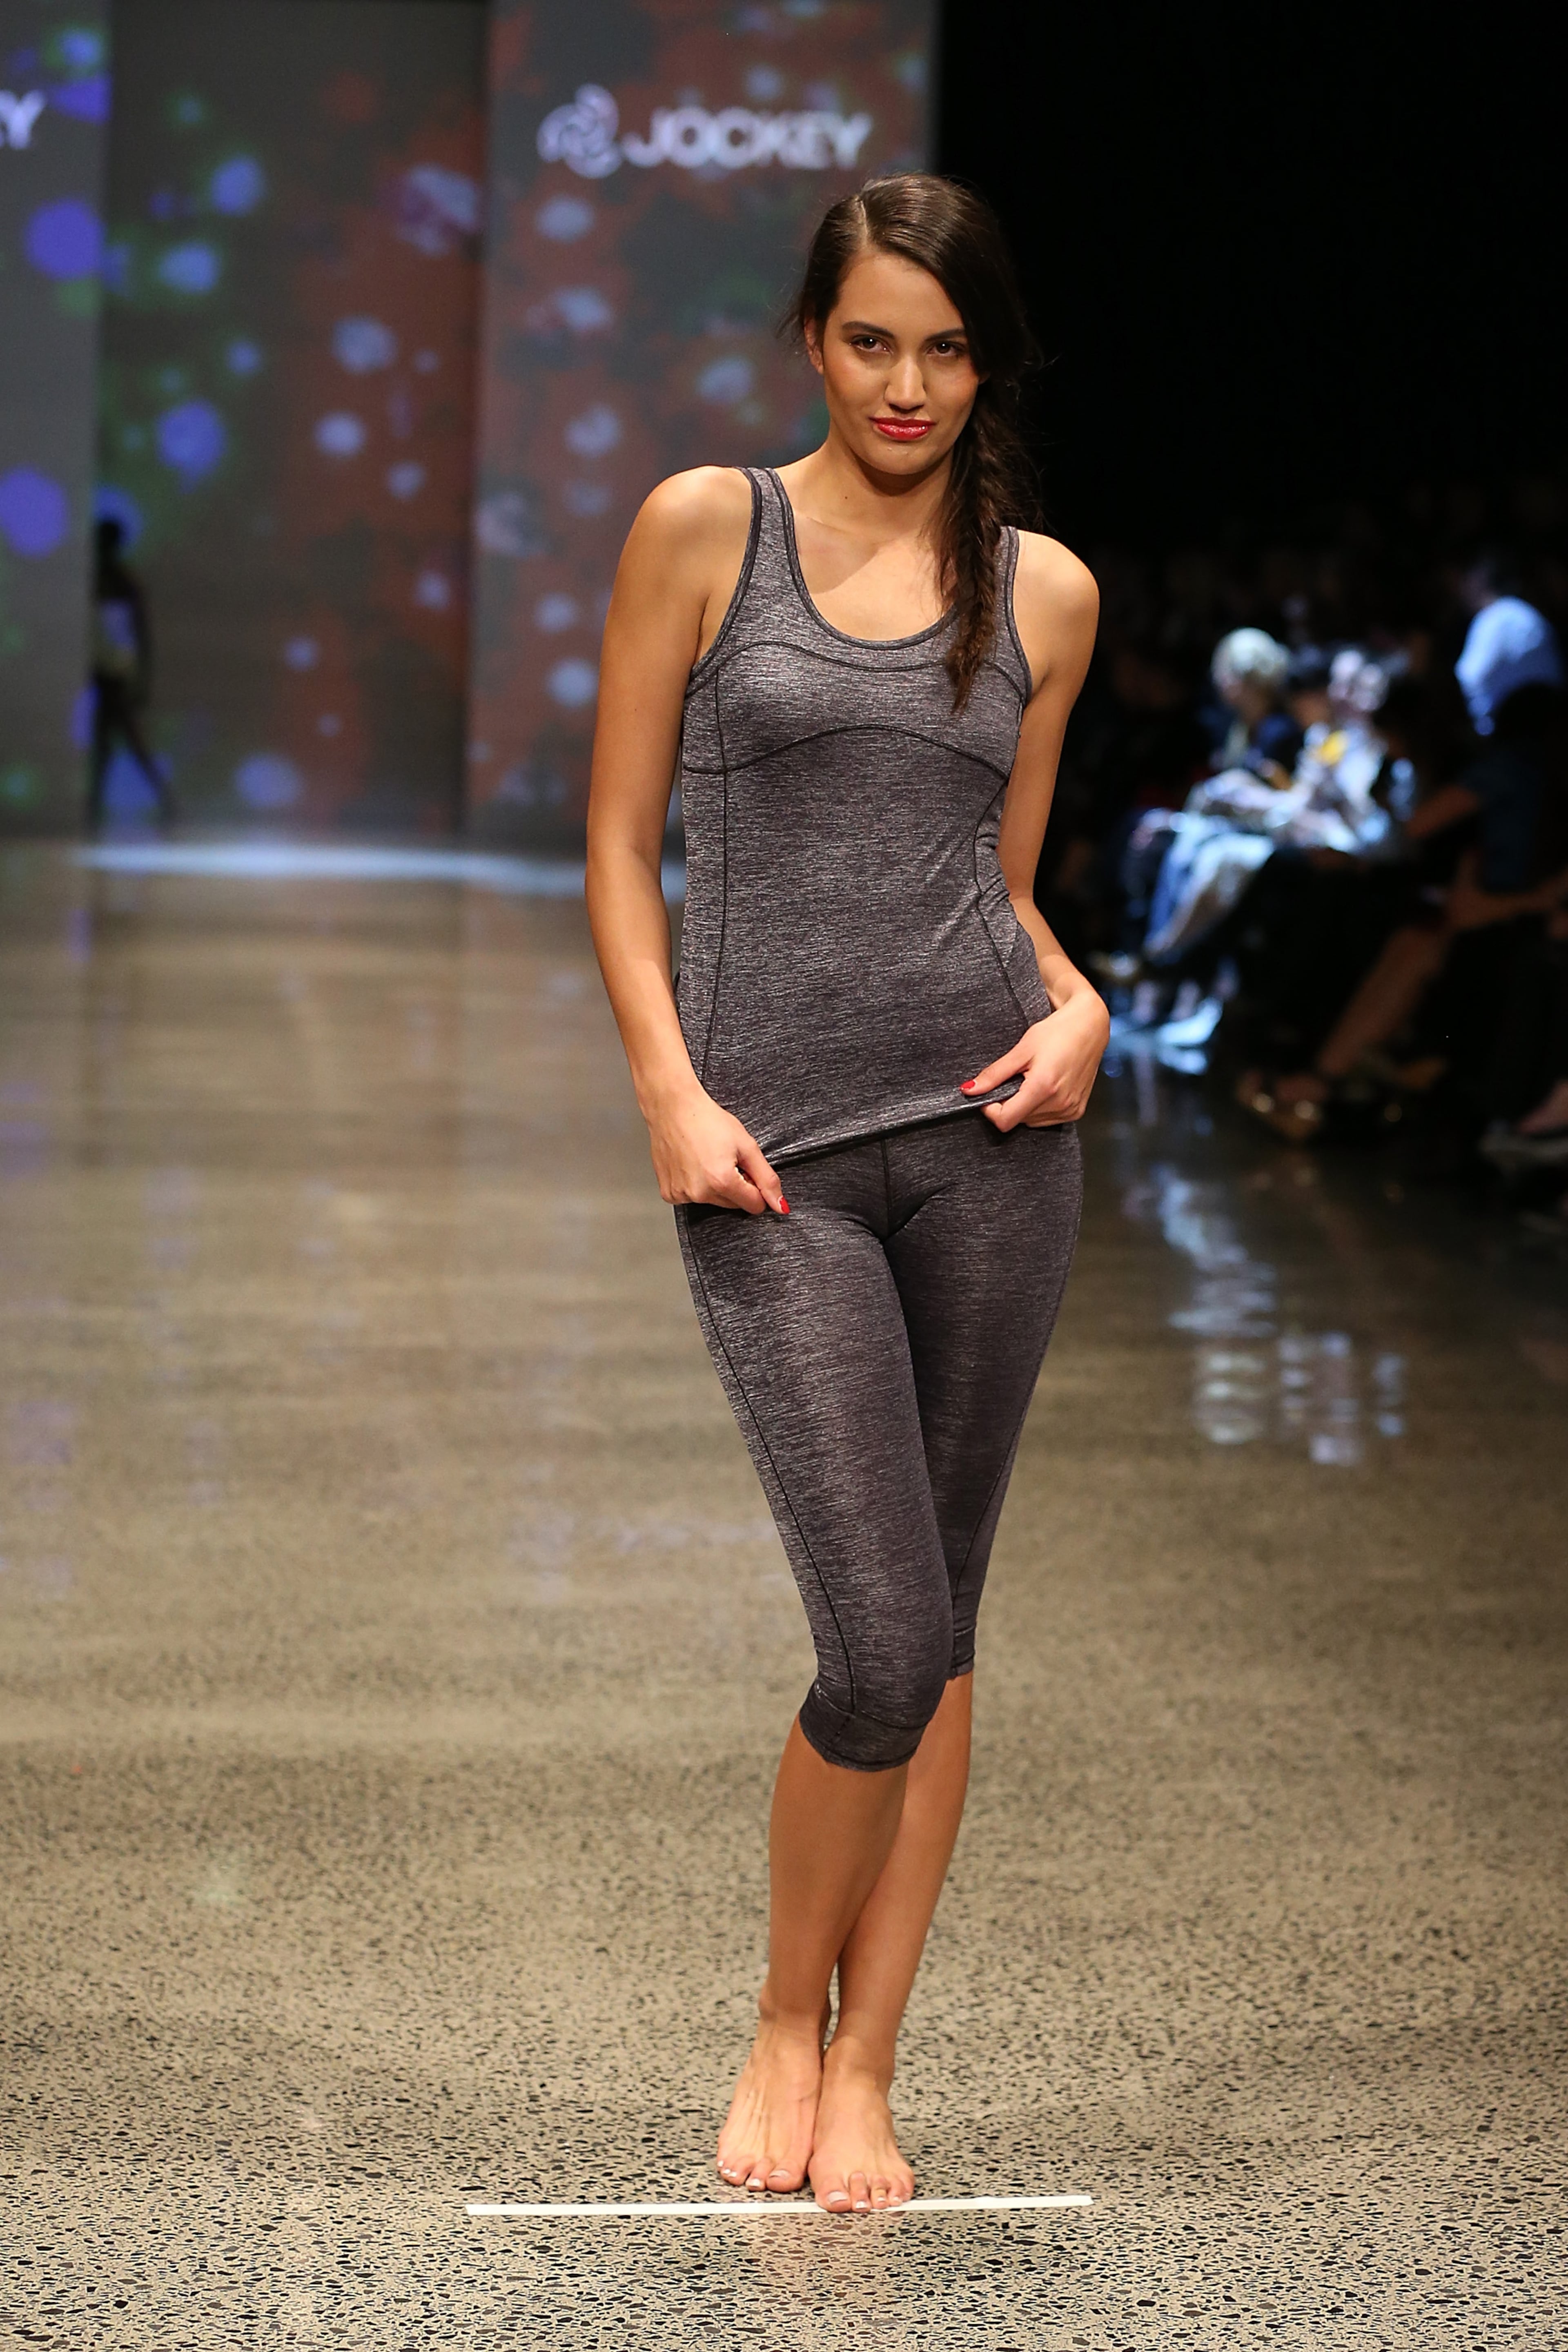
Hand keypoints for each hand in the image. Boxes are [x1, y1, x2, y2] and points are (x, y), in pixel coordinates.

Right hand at [645, 1081, 787, 1214]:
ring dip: (714, 1186)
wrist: (672, 1108)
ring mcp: (681, 1194)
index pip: (754, 1205)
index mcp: (722, 1181)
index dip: (755, 1187)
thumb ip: (766, 1179)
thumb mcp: (747, 1146)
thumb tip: (780, 1206)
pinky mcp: (669, 1193)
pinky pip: (691, 1198)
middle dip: (735, 1186)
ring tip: (706, 1159)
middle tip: (725, 1159)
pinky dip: (695, 1185)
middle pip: (733, 1205)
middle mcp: (699, 1193)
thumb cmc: (706, 1120)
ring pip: (712, 1202)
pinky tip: (692, 1165)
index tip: (745, 1168)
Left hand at [960, 994, 1109, 1130]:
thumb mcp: (1021, 1050)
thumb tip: (969, 1090)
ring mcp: (1070, 1110)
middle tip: (1016, 1078)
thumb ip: (994, 1074)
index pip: (1005, 1120)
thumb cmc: (1056, 1032)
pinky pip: (1048, 1119)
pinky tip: (1046, 1086)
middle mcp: (1059, 1104)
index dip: (991, 1110)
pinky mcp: (1077, 1111)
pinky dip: (1040, 1107)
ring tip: (1033, 1079)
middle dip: (1009, 1103)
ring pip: (1031, 1121)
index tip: (989, 1093)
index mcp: (1043, 1088)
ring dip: (1025, 1106)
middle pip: (1018, 1120)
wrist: (1090, 1026)